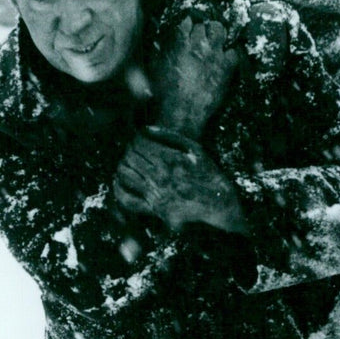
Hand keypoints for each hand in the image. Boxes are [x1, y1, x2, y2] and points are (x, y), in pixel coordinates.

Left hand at [114, 131, 248, 235]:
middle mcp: (160, 176)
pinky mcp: (154, 210)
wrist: (221, 207)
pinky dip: (118, 189)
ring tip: (127, 162)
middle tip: (131, 150)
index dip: (135, 138)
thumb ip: (171, 137)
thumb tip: (146, 128)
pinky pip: (127, 199)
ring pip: (125, 174)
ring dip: (122, 165)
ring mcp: (156, 194)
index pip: (139, 143)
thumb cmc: (210, 177)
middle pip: (130, 157)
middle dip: (128, 150)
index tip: (137, 138)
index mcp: (170, 159)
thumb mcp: (197, 151)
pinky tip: (119, 182)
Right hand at [151, 15, 239, 139]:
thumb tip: (162, 42)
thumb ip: (161, 49)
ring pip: (220, 31)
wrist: (180, 114)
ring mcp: (214, 54)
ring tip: (214, 43)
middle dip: (203, 30)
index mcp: (179, 41)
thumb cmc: (163, 93)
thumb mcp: (155, 66)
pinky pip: (233, 52)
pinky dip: (230, 54)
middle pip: (204, 25)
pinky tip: (225, 60)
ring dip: (217, 35)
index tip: (188, 29)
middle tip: (202, 38)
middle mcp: (198, 43)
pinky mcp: (226, 67)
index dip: (188, 24)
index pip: (187, 20)